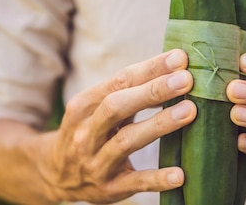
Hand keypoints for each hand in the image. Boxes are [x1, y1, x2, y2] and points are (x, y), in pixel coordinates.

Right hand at [39, 50, 195, 202]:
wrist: (55, 175)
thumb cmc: (90, 132)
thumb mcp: (97, 109)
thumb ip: (129, 92)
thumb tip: (175, 71)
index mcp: (84, 106)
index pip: (119, 81)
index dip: (150, 68)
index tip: (179, 58)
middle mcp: (86, 133)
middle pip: (118, 106)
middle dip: (153, 90)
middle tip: (187, 79)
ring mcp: (96, 162)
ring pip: (127, 141)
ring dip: (160, 124)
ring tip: (189, 111)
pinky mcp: (110, 188)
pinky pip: (135, 182)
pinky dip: (157, 179)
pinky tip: (179, 174)